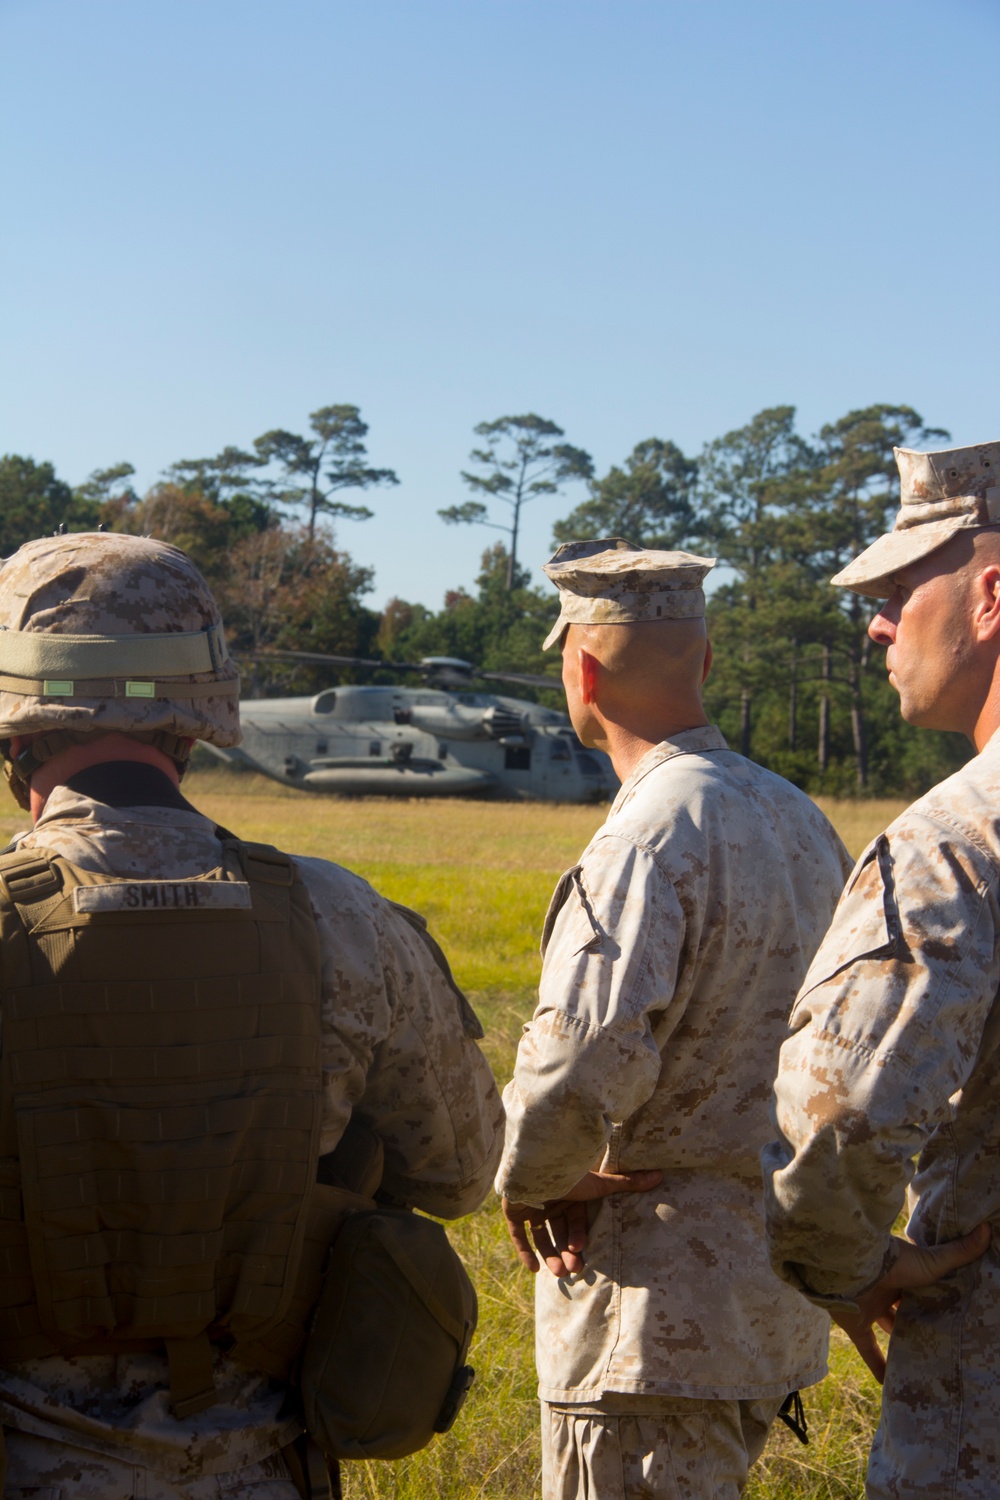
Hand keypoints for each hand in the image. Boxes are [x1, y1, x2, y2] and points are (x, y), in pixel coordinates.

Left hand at [502, 1168, 661, 1276]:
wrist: (535, 1164)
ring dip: (550, 1255)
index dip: (579, 1237)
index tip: (581, 1252)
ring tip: (558, 1273)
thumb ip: (627, 1183)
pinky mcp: (514, 1211)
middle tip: (572, 1270)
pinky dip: (525, 1251)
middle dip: (566, 1252)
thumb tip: (659, 1176)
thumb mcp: (600, 1183)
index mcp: (570, 1196)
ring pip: (541, 1236)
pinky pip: (518, 1235)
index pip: (576, 1222)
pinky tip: (533, 1269)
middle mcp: (551, 1202)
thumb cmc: (570, 1174)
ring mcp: (531, 1206)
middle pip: (560, 1232)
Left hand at [831, 1223, 990, 1383]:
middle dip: (920, 1319)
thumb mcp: (931, 1261)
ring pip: (888, 1327)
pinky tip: (890, 1384)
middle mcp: (886, 1289)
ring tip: (923, 1360)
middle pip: (905, 1307)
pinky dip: (878, 1367)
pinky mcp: (855, 1326)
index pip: (922, 1285)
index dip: (936, 1295)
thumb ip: (958, 1252)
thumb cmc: (892, 1262)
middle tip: (943, 1338)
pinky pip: (868, 1351)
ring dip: (901, 1341)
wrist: (849, 1269)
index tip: (954, 1309)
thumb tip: (987, 1228)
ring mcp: (870, 1307)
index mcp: (904, 1271)